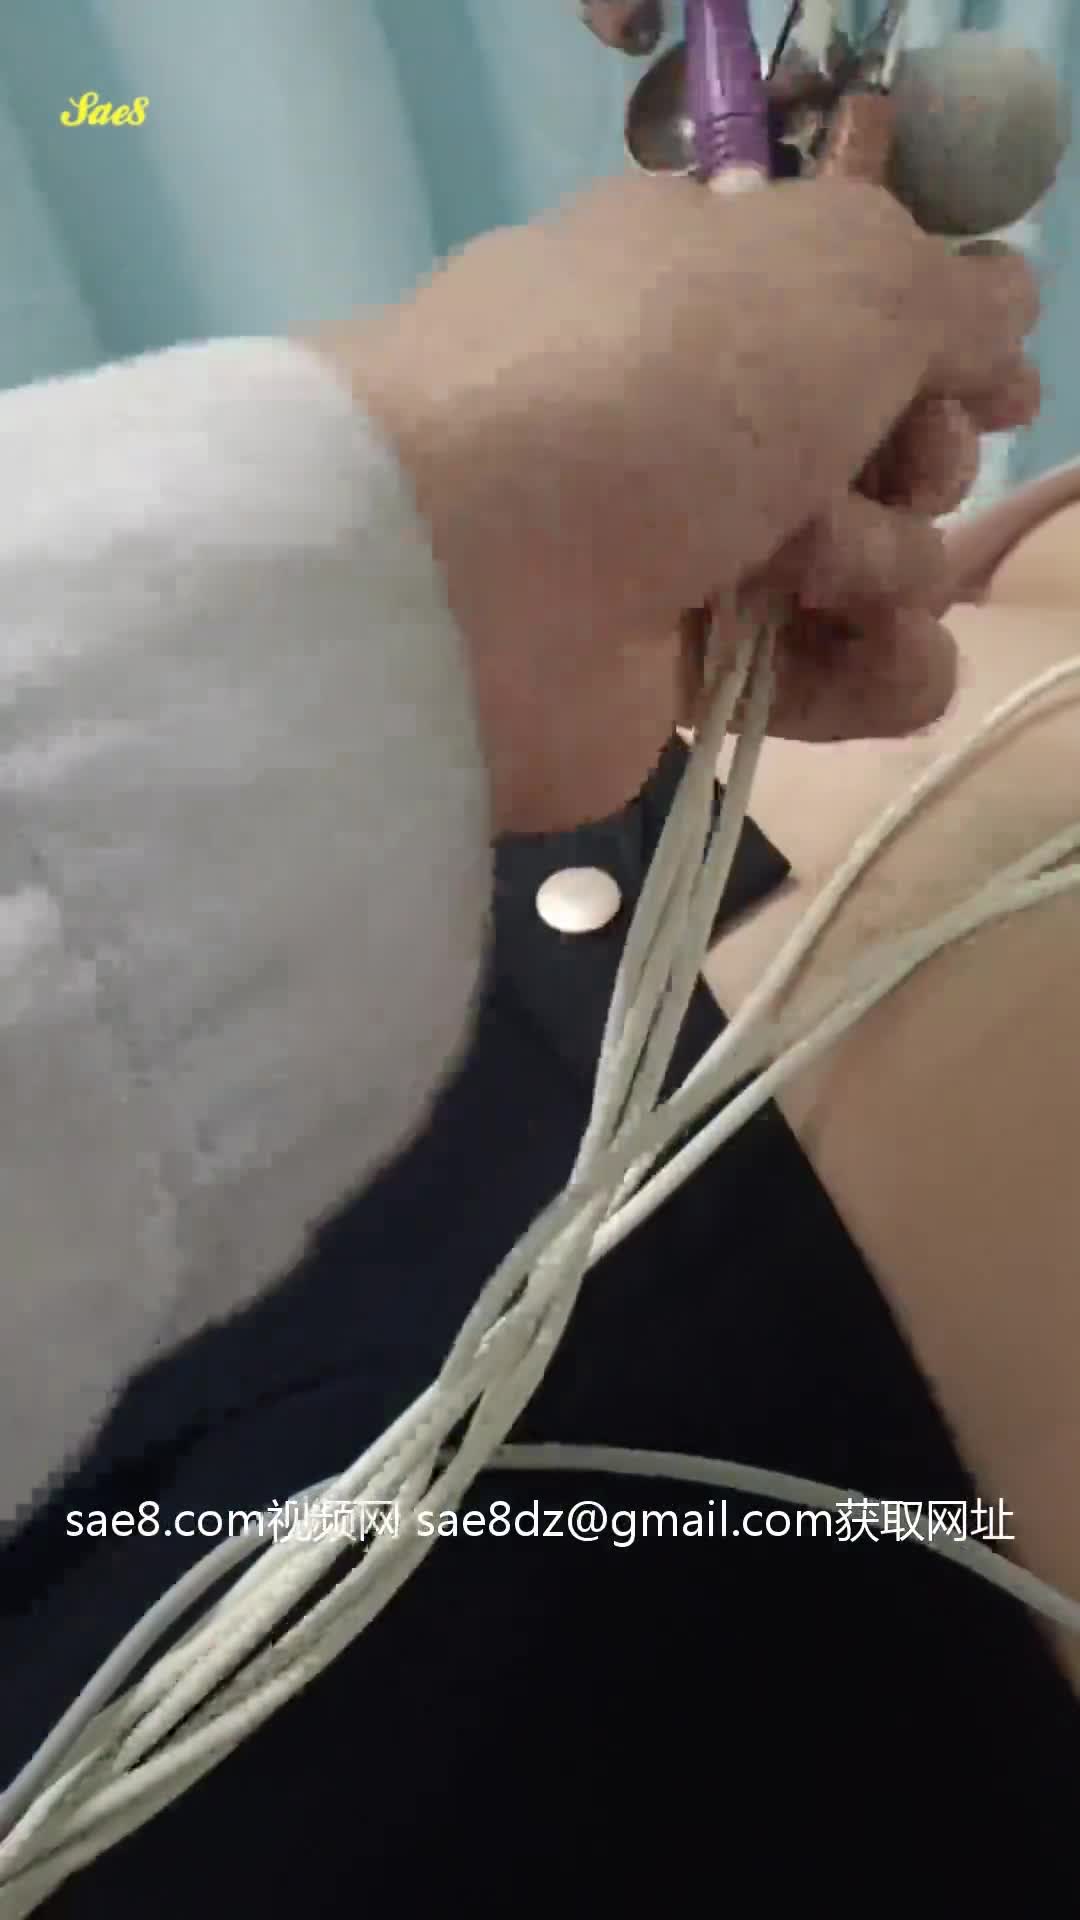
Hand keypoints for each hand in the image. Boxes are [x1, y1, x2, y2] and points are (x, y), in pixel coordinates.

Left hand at [322, 174, 1038, 830]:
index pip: (851, 309)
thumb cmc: (659, 385)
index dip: (935, 347)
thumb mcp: (839, 273)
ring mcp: (677, 554)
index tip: (983, 383)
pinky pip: (833, 681)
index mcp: (698, 280)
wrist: (471, 578)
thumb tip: (1003, 313)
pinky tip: (868, 661)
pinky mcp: (675, 683)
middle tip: (879, 470)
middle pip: (880, 449)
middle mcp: (683, 413)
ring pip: (872, 571)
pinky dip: (875, 675)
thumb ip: (945, 289)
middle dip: (915, 463)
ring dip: (891, 570)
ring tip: (813, 571)